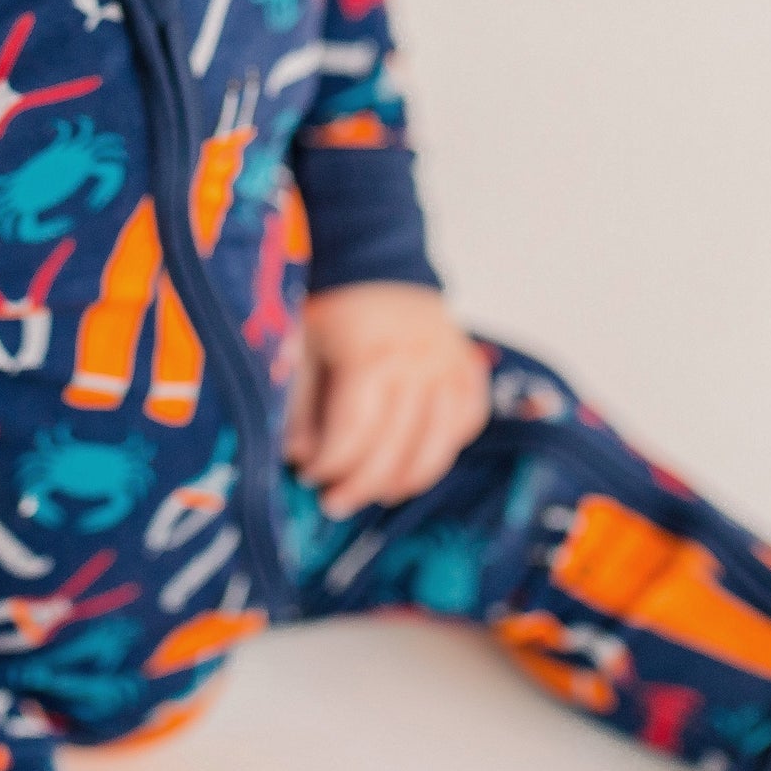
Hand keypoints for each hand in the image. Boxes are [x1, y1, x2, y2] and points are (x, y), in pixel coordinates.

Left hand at [280, 282, 490, 517]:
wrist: (381, 269)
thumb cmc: (336, 313)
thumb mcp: (304, 348)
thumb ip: (300, 405)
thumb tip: (300, 457)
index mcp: (370, 355)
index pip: (353, 433)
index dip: (329, 465)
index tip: (309, 476)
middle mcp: (418, 363)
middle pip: (393, 449)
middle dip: (359, 485)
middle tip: (335, 501)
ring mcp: (450, 368)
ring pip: (434, 449)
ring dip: (403, 482)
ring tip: (374, 492)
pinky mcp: (470, 371)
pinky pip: (465, 426)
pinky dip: (442, 450)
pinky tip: (413, 460)